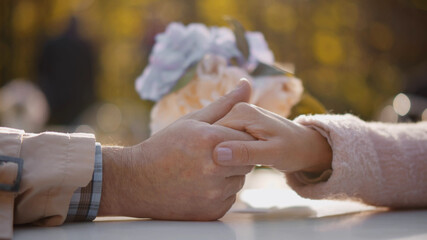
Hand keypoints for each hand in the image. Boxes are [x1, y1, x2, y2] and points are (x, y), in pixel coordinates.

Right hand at [98, 80, 253, 219]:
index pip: (248, 137)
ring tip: (203, 169)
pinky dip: (220, 191)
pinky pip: (230, 197)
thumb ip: (225, 104)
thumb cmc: (164, 147)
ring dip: (228, 174)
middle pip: (247, 160)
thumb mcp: (192, 121)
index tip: (223, 139)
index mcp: (211, 140)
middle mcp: (216, 168)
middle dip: (235, 155)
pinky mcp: (213, 210)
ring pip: (239, 180)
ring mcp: (214, 193)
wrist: (137, 182)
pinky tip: (200, 185)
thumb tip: (246, 84)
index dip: (237, 137)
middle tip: (211, 154)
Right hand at [213, 102, 331, 173]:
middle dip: (216, 155)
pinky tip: (232, 167)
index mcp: (241, 112)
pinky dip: (226, 156)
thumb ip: (246, 152)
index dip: (212, 153)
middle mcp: (237, 111)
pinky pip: (224, 144)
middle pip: (213, 137)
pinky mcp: (238, 128)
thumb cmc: (294, 150)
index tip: (215, 171)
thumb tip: (218, 154)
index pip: (213, 133)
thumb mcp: (272, 154)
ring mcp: (237, 119)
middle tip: (225, 173)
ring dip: (220, 157)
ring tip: (229, 170)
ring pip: (217, 142)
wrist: (306, 146)